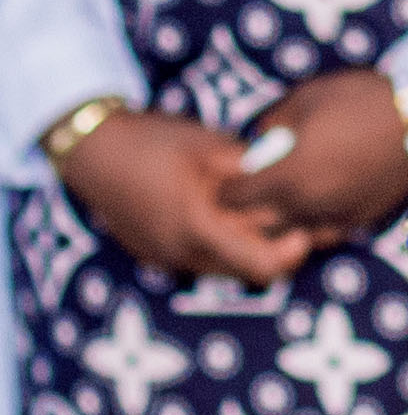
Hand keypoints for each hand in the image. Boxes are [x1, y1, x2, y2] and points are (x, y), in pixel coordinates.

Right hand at [57, 110, 314, 284]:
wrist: (93, 153)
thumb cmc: (154, 143)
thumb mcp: (210, 145)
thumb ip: (252, 166)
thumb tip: (293, 169)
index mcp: (198, 229)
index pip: (260, 266)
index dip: (291, 252)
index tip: (306, 227)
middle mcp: (181, 254)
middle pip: (246, 271)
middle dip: (275, 249)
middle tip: (298, 218)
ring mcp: (166, 258)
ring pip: (225, 267)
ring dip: (249, 247)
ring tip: (265, 211)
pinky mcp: (157, 254)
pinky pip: (202, 259)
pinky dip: (224, 244)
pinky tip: (231, 214)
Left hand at [218, 69, 407, 249]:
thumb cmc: (363, 101)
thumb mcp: (310, 96)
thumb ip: (275, 121)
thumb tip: (261, 139)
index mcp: (286, 175)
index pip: (234, 198)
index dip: (227, 187)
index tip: (233, 177)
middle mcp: (304, 204)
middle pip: (257, 224)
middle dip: (250, 208)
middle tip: (256, 190)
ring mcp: (332, 217)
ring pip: (289, 234)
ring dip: (282, 219)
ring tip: (289, 198)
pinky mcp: (358, 221)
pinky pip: (323, 231)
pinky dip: (314, 221)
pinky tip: (321, 201)